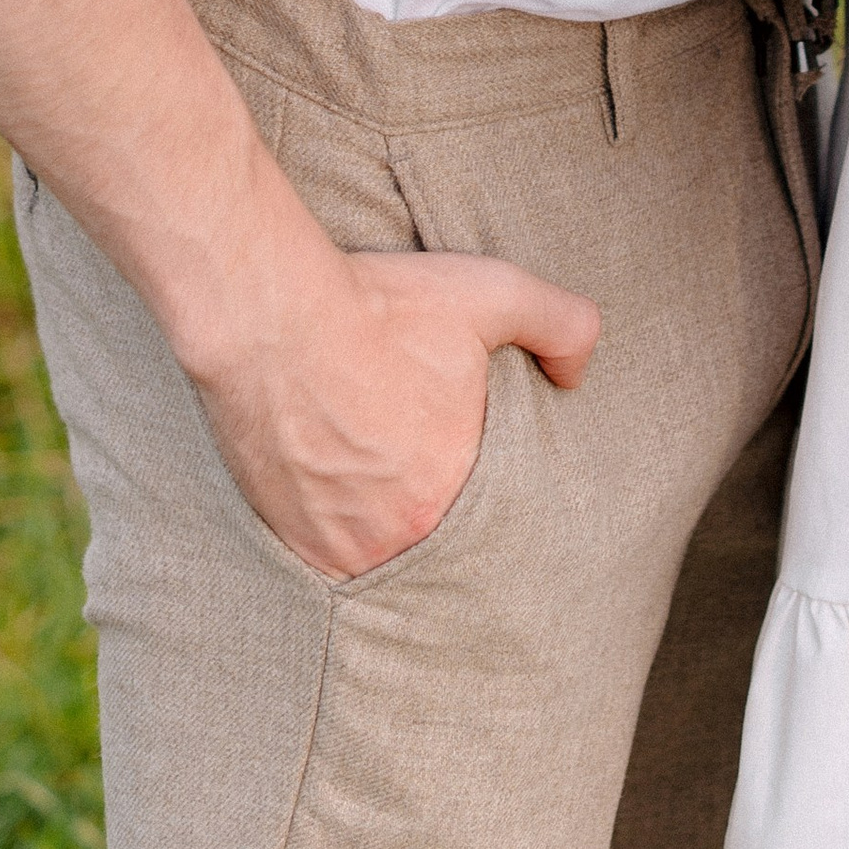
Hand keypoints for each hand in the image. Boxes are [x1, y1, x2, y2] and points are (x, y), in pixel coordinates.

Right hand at [185, 226, 598, 577]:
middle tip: (425, 470)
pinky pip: (330, 555)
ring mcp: (339, 546)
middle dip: (437, 506)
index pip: (492, 515)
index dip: (484, 484)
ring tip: (384, 480)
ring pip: (382, 550)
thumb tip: (578, 374)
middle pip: (435, 536)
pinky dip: (341, 530)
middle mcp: (395, 537)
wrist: (270, 316)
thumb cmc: (381, 306)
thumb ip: (563, 327)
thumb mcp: (494, 294)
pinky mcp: (291, 542)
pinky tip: (342, 492)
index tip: (471, 458)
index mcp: (451, 494)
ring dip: (388, 524)